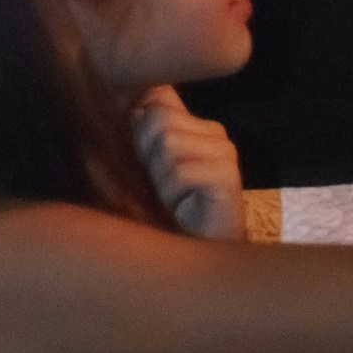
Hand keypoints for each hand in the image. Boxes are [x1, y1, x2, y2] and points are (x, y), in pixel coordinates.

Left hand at [131, 86, 244, 238]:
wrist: (187, 259)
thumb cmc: (158, 214)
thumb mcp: (138, 165)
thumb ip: (134, 129)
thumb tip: (124, 94)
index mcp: (191, 124)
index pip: (156, 96)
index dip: (136, 129)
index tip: (143, 163)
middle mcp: (212, 132)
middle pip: (157, 117)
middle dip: (146, 155)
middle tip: (159, 186)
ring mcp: (225, 151)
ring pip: (168, 142)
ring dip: (159, 178)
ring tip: (171, 199)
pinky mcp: (228, 175)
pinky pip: (181, 171)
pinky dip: (172, 193)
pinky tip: (182, 207)